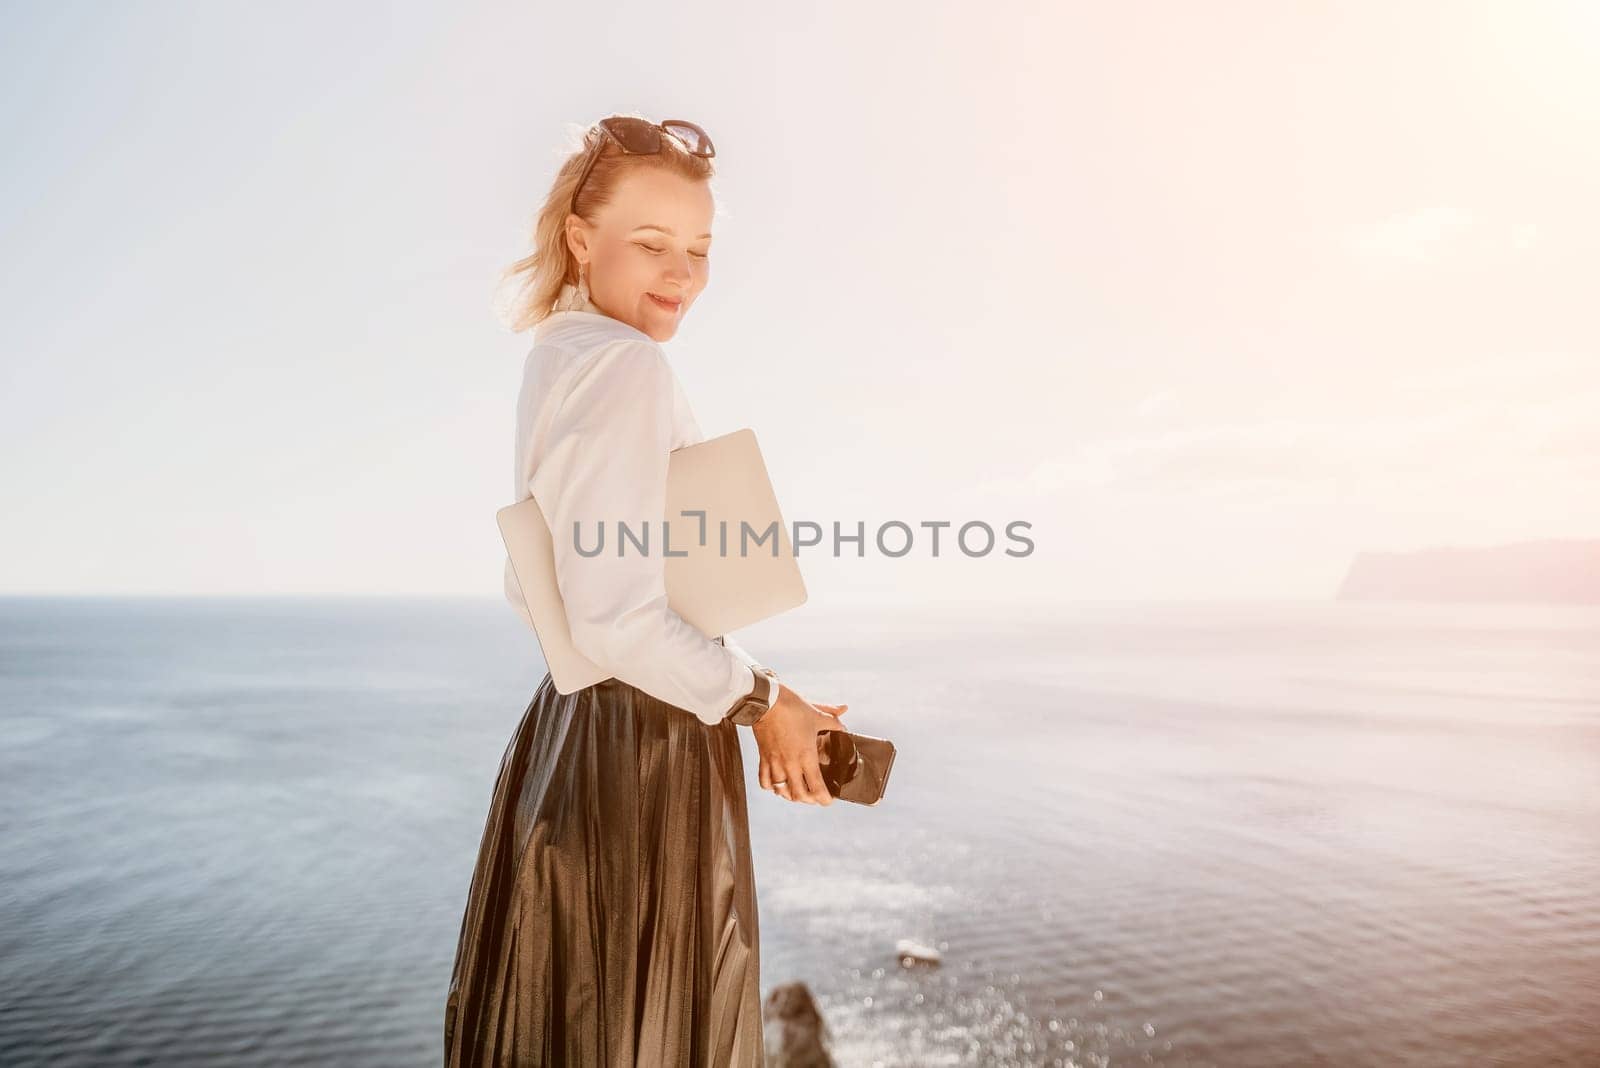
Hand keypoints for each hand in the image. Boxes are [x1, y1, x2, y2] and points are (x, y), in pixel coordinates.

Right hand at [753, 683, 849, 805]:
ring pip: (781, 791)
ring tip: (797, 794)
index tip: (829, 800)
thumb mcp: (816, 714)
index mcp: (806, 756)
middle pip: (799, 795)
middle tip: (815, 797)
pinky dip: (771, 787)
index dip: (824, 799)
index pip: (817, 788)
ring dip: (790, 796)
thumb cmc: (792, 708)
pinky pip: (765, 781)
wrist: (766, 702)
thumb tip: (843, 712)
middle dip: (809, 801)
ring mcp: (775, 763)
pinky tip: (777, 785)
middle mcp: (790, 764)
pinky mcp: (763, 758)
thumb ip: (832, 719)